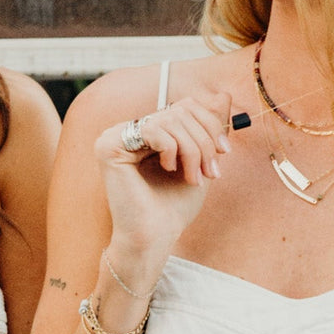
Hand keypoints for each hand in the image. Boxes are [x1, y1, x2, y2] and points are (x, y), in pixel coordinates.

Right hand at [96, 95, 232, 262]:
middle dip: (204, 142)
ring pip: (170, 120)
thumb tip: (224, 96)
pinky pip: (154, 129)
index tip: (224, 152)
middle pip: (180, 110)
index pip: (184, 106)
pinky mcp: (108, 146)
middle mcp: (128, 131)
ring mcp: (115, 136)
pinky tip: (168, 170)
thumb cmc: (173, 209)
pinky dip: (172, 150)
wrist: (155, 238)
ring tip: (194, 178)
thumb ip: (207, 130)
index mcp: (147, 133)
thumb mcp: (198, 162)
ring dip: (192, 150)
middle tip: (210, 172)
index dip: (210, 124)